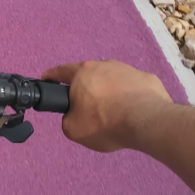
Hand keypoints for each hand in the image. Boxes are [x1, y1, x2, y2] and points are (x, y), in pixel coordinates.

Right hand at [42, 60, 172, 151]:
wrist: (147, 122)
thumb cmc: (104, 122)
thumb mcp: (73, 129)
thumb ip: (67, 118)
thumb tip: (75, 114)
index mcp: (82, 73)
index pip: (60, 71)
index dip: (51, 76)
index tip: (46, 80)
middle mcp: (104, 64)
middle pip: (89, 74)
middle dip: (85, 87)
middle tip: (86, 106)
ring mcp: (128, 69)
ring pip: (112, 79)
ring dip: (109, 90)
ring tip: (113, 111)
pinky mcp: (148, 78)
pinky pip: (133, 87)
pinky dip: (129, 96)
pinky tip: (132, 111)